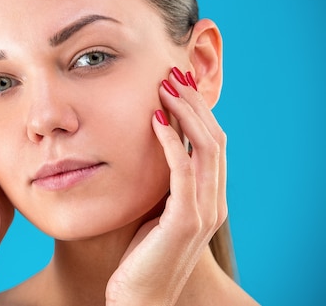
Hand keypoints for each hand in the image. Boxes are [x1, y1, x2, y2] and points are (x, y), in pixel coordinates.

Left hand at [105, 68, 226, 304]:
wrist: (140, 300)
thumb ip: (162, 185)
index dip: (198, 111)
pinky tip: (155, 118)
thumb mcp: (155, 212)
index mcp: (209, 198)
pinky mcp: (185, 220)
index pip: (212, 143)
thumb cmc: (141, 256)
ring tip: (165, 85)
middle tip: (173, 73)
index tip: (177, 83)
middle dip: (195, 102)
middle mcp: (214, 202)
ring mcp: (204, 212)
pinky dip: (172, 140)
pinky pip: (183, 170)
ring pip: (206, 148)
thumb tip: (149, 150)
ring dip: (186, 112)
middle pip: (215, 138)